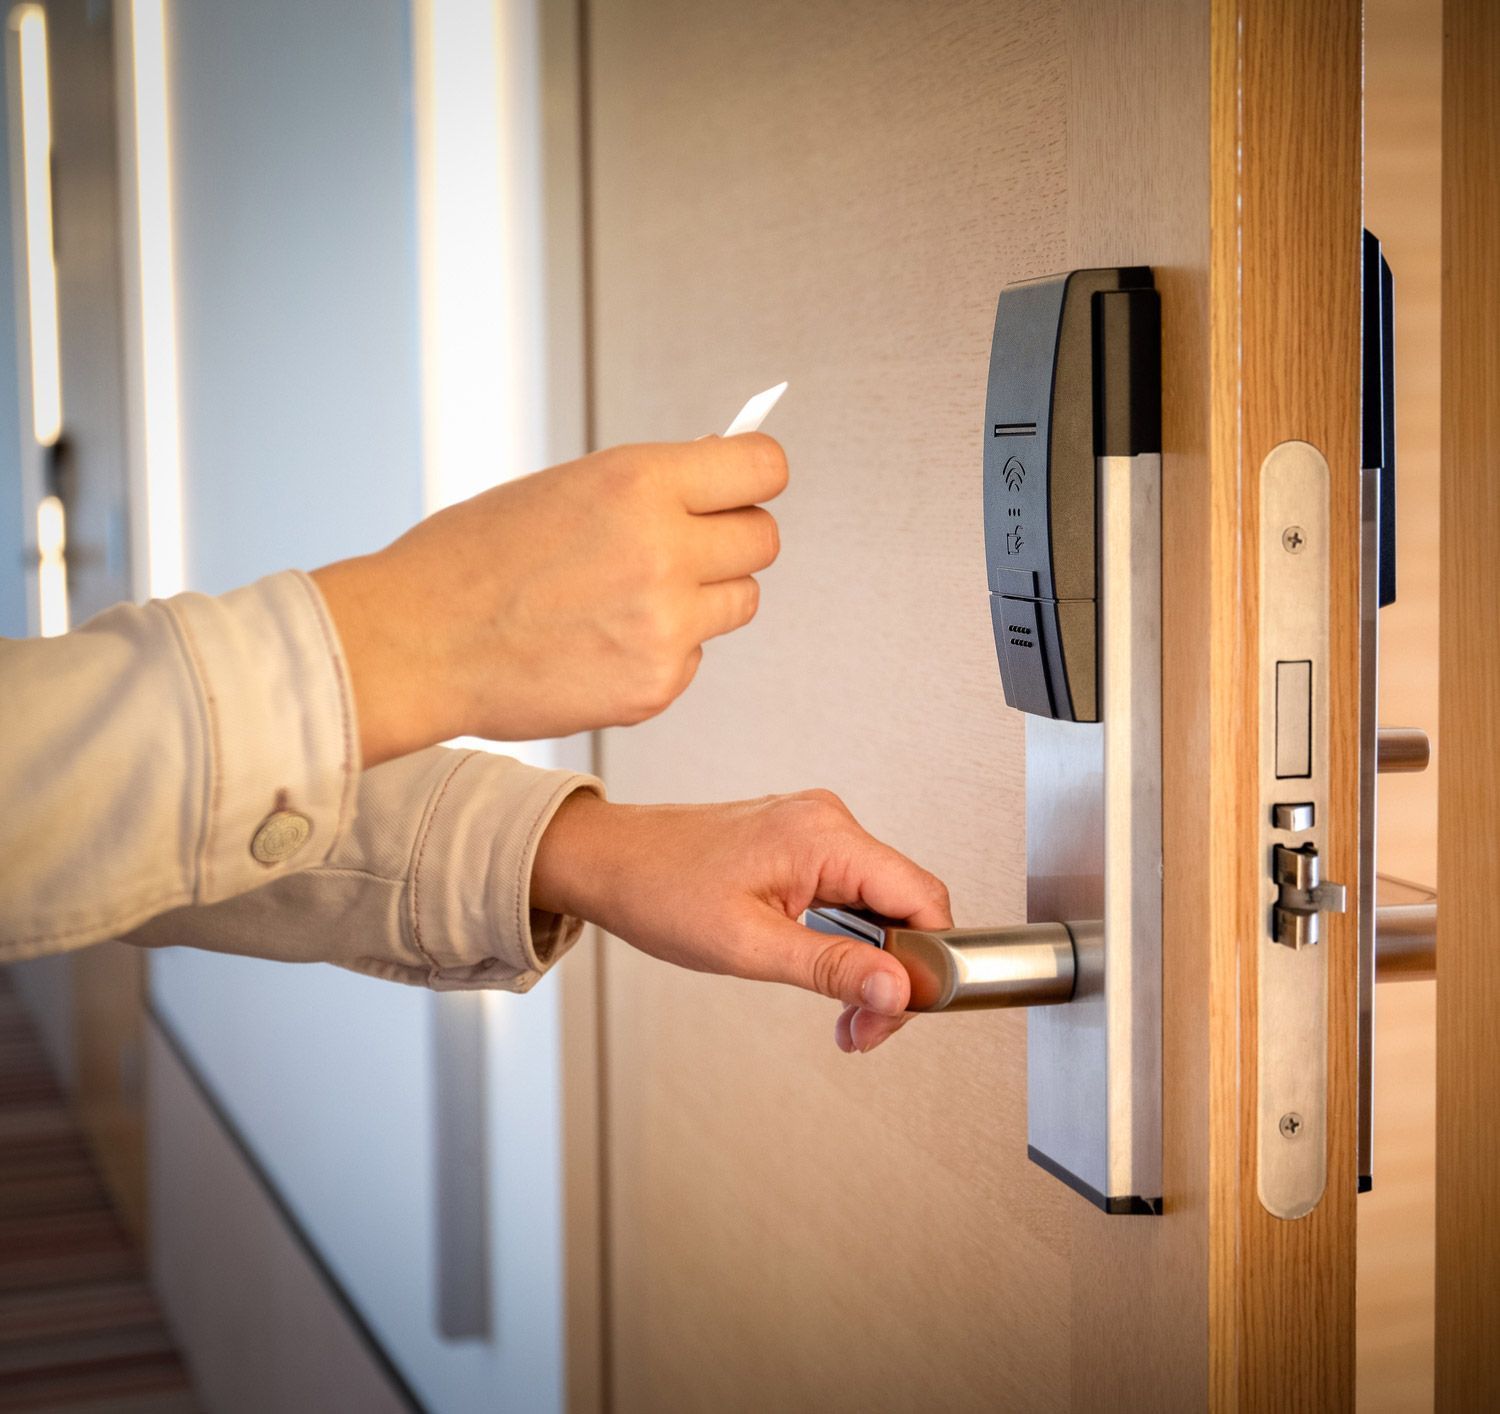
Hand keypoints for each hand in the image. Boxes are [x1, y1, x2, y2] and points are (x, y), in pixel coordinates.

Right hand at [312, 436, 786, 765]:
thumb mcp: (565, 487)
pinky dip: (663, 650)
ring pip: (740, 602)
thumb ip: (650, 485)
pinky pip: (694, 656)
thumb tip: (722, 472)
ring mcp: (665, 627)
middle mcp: (664, 552)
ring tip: (633, 598)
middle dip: (731, 539)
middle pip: (763, 540)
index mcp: (639, 483)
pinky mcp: (656, 687)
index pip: (763, 468)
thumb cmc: (474, 558)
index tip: (742, 488)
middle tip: (685, 547)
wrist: (416, 645)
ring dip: (705, 597)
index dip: (754, 477)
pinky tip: (601, 643)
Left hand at [531, 789, 951, 1052]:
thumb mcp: (747, 946)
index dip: (927, 963)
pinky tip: (825, 975)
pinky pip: (850, 894)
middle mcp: (829, 822)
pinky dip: (846, 941)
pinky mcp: (801, 845)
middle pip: (905, 906)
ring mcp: (815, 830)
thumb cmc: (658, 890)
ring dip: (869, 965)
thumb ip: (830, 968)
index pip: (921, 897)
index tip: (901, 1011)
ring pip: (880, 905)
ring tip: (842, 1015)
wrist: (607, 862)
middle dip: (893, 976)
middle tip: (861, 1028)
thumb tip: (898, 990)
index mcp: (824, 836)